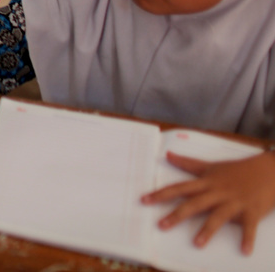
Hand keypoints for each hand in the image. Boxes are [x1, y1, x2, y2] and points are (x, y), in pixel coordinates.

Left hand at [142, 151, 274, 254]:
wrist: (269, 169)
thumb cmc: (238, 169)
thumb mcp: (212, 165)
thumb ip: (188, 164)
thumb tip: (167, 155)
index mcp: (207, 182)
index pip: (179, 188)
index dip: (161, 194)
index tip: (144, 200)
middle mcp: (218, 192)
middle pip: (194, 203)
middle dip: (177, 214)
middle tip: (161, 225)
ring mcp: (235, 202)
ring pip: (218, 216)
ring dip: (207, 230)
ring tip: (197, 244)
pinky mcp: (252, 211)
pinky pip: (249, 227)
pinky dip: (248, 238)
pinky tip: (244, 251)